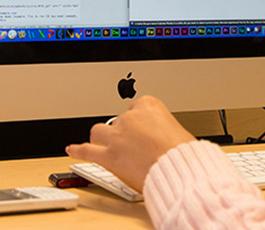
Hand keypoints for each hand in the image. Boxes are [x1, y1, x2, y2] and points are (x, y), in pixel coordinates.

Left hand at [66, 95, 195, 191]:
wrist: (176, 169)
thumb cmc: (181, 152)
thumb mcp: (178, 130)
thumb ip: (163, 129)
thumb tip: (161, 138)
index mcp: (149, 105)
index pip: (137, 105)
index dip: (139, 119)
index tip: (142, 127)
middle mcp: (129, 118)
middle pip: (118, 119)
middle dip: (122, 130)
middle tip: (131, 141)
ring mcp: (116, 137)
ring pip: (98, 132)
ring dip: (101, 137)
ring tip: (103, 142)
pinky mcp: (107, 156)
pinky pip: (86, 151)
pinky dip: (78, 150)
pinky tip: (73, 149)